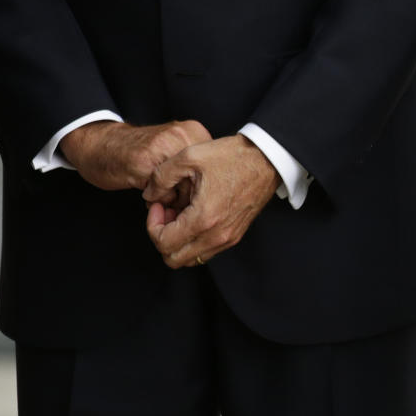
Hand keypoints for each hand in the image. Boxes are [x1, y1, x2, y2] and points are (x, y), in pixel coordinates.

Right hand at [59, 119, 211, 190]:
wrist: (101, 146)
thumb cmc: (142, 153)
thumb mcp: (175, 150)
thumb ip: (196, 163)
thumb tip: (218, 193)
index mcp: (192, 131)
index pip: (215, 169)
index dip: (206, 187)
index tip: (193, 194)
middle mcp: (180, 136)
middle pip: (203, 179)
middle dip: (192, 196)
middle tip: (178, 200)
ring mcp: (162, 148)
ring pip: (185, 188)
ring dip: (176, 200)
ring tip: (164, 196)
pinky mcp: (144, 164)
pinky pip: (164, 194)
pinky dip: (159, 200)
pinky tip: (149, 193)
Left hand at [142, 134, 280, 267]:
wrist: (266, 160)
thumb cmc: (232, 157)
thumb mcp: (189, 156)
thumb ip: (161, 177)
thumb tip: (150, 194)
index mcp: (203, 218)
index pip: (163, 243)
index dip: (151, 225)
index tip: (158, 205)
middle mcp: (216, 235)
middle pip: (174, 259)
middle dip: (162, 237)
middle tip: (166, 213)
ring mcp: (227, 239)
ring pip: (190, 259)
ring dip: (178, 241)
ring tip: (180, 215)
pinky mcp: (234, 236)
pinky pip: (206, 251)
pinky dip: (193, 240)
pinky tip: (194, 216)